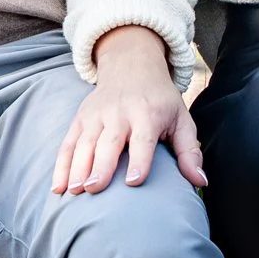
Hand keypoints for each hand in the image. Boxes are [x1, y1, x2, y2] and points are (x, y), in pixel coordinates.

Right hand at [53, 25, 206, 194]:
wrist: (132, 65)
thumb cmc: (161, 101)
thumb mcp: (181, 120)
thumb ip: (189, 152)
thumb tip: (201, 182)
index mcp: (148, 114)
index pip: (143, 139)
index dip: (140, 159)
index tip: (134, 181)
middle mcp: (120, 113)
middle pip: (109, 142)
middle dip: (101, 165)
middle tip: (94, 189)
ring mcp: (97, 115)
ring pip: (84, 143)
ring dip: (77, 167)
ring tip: (75, 191)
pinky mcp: (81, 119)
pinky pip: (68, 143)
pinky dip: (61, 165)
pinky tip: (58, 187)